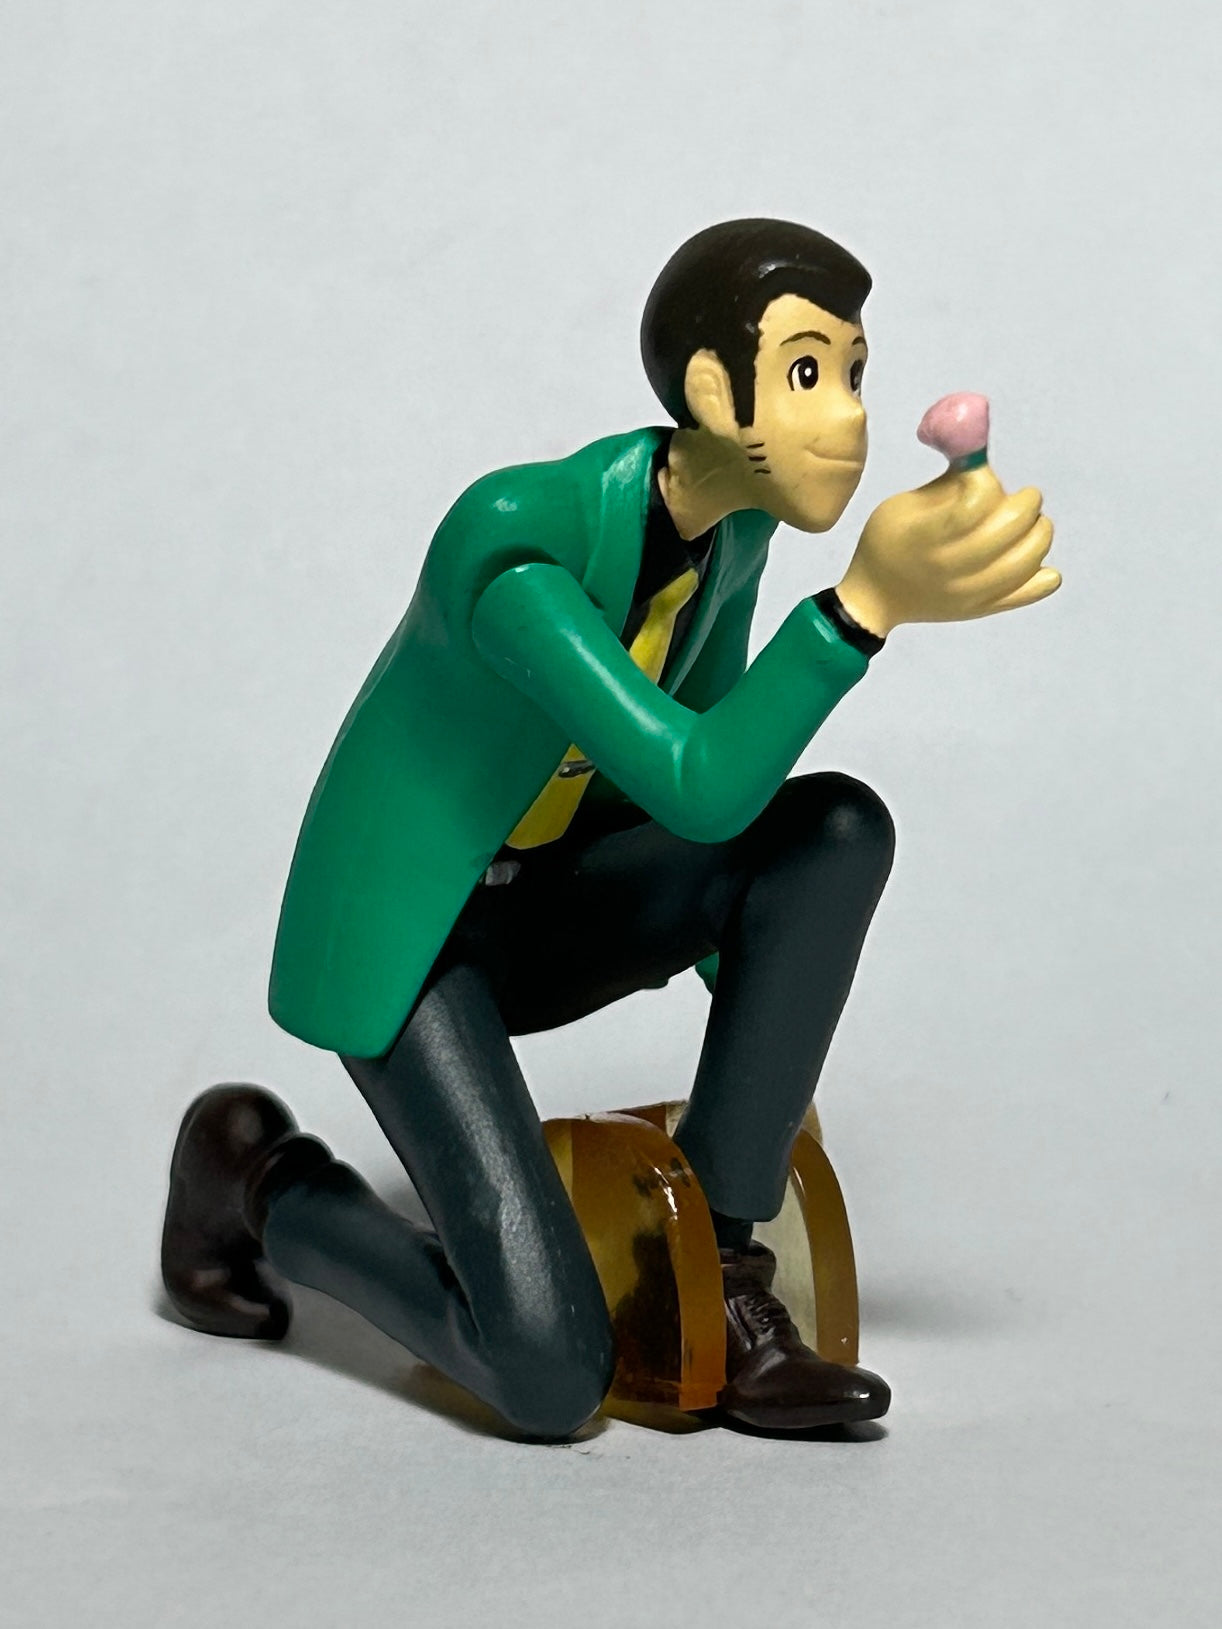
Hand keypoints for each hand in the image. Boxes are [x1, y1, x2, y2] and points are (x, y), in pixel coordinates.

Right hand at [835, 462, 1059, 638]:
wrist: (876, 597)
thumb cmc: (890, 540)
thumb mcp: (904, 502)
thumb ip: (950, 480)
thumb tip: (986, 448)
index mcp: (925, 535)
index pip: (976, 502)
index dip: (988, 481)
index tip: (985, 476)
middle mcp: (949, 567)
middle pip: (1010, 527)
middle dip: (1026, 503)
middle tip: (1025, 497)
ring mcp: (969, 593)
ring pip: (1027, 557)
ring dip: (1038, 532)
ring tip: (1028, 525)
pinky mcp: (983, 609)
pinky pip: (1031, 592)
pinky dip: (1044, 575)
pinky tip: (1035, 560)